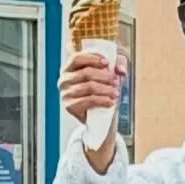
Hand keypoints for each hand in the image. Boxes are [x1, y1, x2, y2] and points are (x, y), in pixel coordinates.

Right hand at [59, 46, 126, 171]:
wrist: (102, 127)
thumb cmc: (106, 98)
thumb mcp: (112, 79)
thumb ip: (117, 64)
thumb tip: (119, 63)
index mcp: (71, 70)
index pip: (76, 57)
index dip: (92, 57)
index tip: (108, 63)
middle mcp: (64, 81)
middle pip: (84, 72)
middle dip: (103, 76)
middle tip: (115, 82)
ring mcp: (65, 95)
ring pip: (86, 85)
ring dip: (104, 88)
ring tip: (115, 93)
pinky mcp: (70, 108)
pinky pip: (85, 99)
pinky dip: (100, 98)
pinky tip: (110, 101)